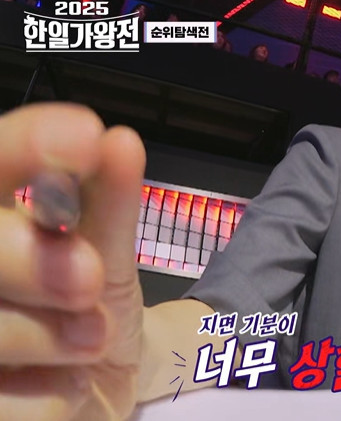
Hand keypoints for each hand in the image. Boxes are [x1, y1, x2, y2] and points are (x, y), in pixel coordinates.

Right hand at [0, 103, 145, 419]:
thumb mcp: (109, 252)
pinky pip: (1, 403)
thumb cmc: (91, 301)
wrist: (103, 376)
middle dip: (27, 259)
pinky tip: (69, 384)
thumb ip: (109, 204)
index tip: (86, 137)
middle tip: (89, 277)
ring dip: (49, 335)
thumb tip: (120, 143)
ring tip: (94, 336)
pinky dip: (50, 395)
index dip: (23, 147)